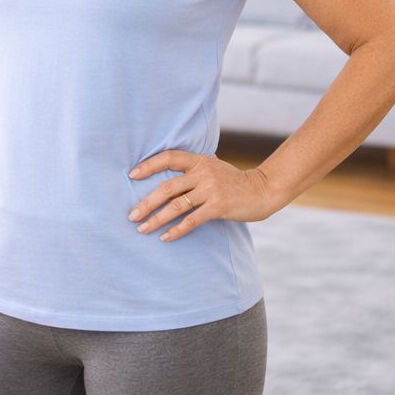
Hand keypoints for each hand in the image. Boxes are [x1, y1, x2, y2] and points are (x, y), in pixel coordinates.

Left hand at [127, 151, 278, 241]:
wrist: (264, 190)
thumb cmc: (235, 182)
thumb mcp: (214, 167)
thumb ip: (194, 170)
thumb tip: (168, 177)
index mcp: (199, 160)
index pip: (168, 157)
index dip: (149, 165)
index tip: (132, 175)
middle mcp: (203, 173)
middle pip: (167, 187)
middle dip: (146, 203)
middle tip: (131, 215)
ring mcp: (211, 189)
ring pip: (176, 206)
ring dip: (156, 219)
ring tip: (142, 229)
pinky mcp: (218, 206)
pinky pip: (191, 220)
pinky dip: (176, 230)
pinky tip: (165, 237)